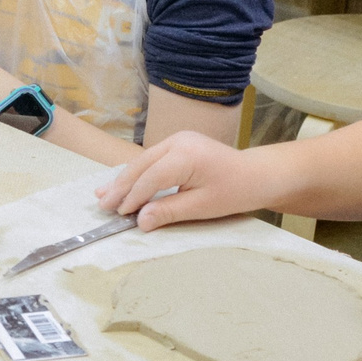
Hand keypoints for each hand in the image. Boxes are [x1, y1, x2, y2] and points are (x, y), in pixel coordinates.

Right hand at [95, 129, 263, 226]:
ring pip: (143, 161)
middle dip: (121, 186)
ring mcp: (178, 139)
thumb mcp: (202, 207)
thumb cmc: (235, 192)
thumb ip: (169, 211)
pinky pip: (152, 159)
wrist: (258, 174)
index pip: (151, 177)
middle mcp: (178, 141)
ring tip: (102, 194)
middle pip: (141, 165)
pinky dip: (138, 174)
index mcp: (186, 155)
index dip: (133, 197)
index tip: (120, 214)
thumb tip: (141, 221)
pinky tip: (121, 183)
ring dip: (124, 179)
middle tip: (102, 204)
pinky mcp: (178, 144)